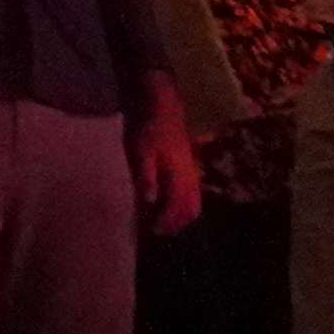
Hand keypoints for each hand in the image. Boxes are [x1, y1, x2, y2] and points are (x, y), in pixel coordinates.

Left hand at [130, 92, 205, 234]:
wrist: (159, 103)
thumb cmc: (146, 128)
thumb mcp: (140, 153)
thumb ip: (146, 178)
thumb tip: (148, 203)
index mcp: (179, 176)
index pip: (178, 208)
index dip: (165, 222)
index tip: (150, 231)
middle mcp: (190, 176)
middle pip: (191, 209)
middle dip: (176, 223)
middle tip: (158, 231)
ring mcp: (191, 170)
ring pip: (194, 200)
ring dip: (181, 214)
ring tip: (162, 220)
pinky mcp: (188, 164)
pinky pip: (192, 191)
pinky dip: (182, 203)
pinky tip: (167, 202)